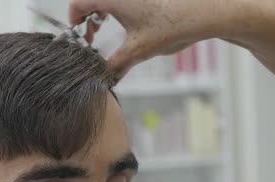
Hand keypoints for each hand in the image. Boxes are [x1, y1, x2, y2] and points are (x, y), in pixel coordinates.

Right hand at [69, 0, 250, 78]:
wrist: (201, 13)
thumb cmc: (171, 25)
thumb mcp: (138, 51)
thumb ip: (116, 66)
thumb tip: (104, 81)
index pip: (78, 3)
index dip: (73, 21)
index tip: (79, 38)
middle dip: (86, 18)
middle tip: (90, 36)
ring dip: (99, 12)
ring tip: (102, 29)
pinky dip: (113, 8)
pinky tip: (123, 24)